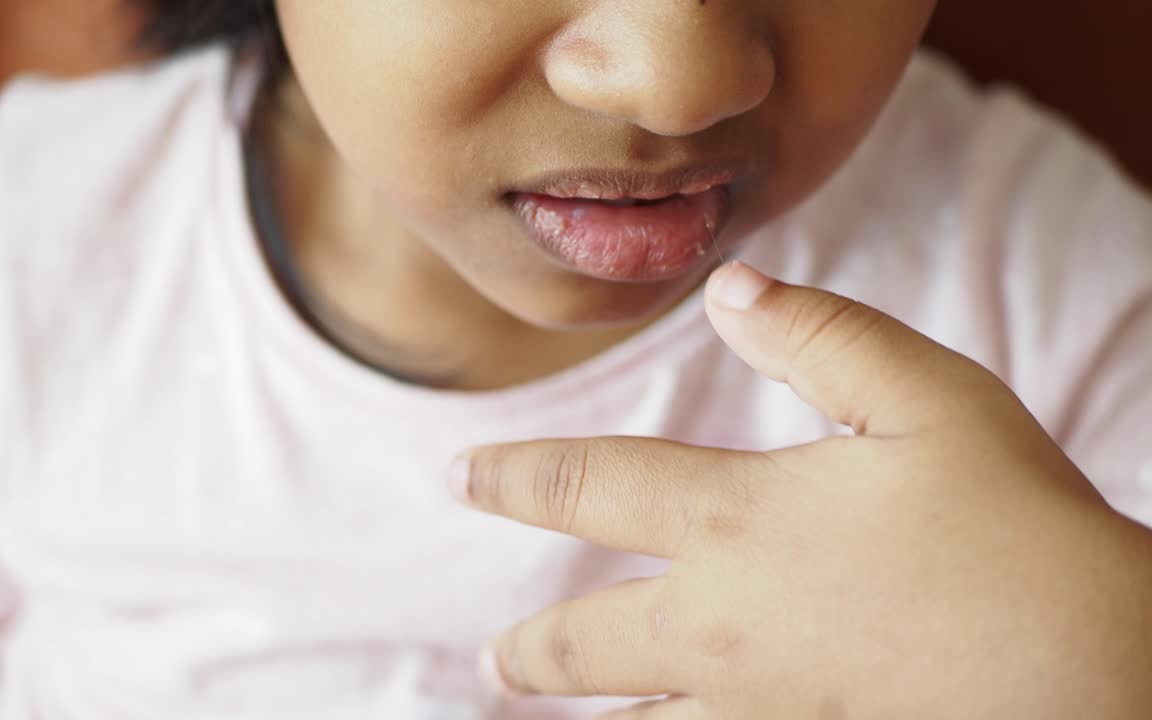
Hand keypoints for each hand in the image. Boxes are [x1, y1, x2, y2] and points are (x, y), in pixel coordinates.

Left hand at [450, 263, 1151, 718]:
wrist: (1098, 674)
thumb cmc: (1016, 525)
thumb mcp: (930, 397)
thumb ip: (821, 336)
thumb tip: (730, 290)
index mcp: (737, 521)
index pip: (587, 486)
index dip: (512, 476)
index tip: (461, 475)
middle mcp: (721, 627)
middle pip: (580, 645)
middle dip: (529, 651)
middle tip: (494, 658)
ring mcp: (756, 711)